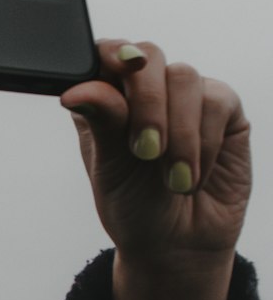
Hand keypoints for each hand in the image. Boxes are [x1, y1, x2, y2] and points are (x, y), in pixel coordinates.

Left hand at [61, 41, 251, 299]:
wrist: (177, 246)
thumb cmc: (134, 207)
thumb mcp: (109, 170)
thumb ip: (101, 123)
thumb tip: (77, 90)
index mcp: (106, 97)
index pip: (105, 54)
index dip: (112, 53)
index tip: (118, 67)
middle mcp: (145, 89)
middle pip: (148, 55)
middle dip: (146, 100)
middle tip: (145, 149)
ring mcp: (185, 95)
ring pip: (185, 77)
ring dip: (178, 134)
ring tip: (171, 180)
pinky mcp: (223, 109)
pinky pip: (217, 101)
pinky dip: (204, 143)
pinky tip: (195, 174)